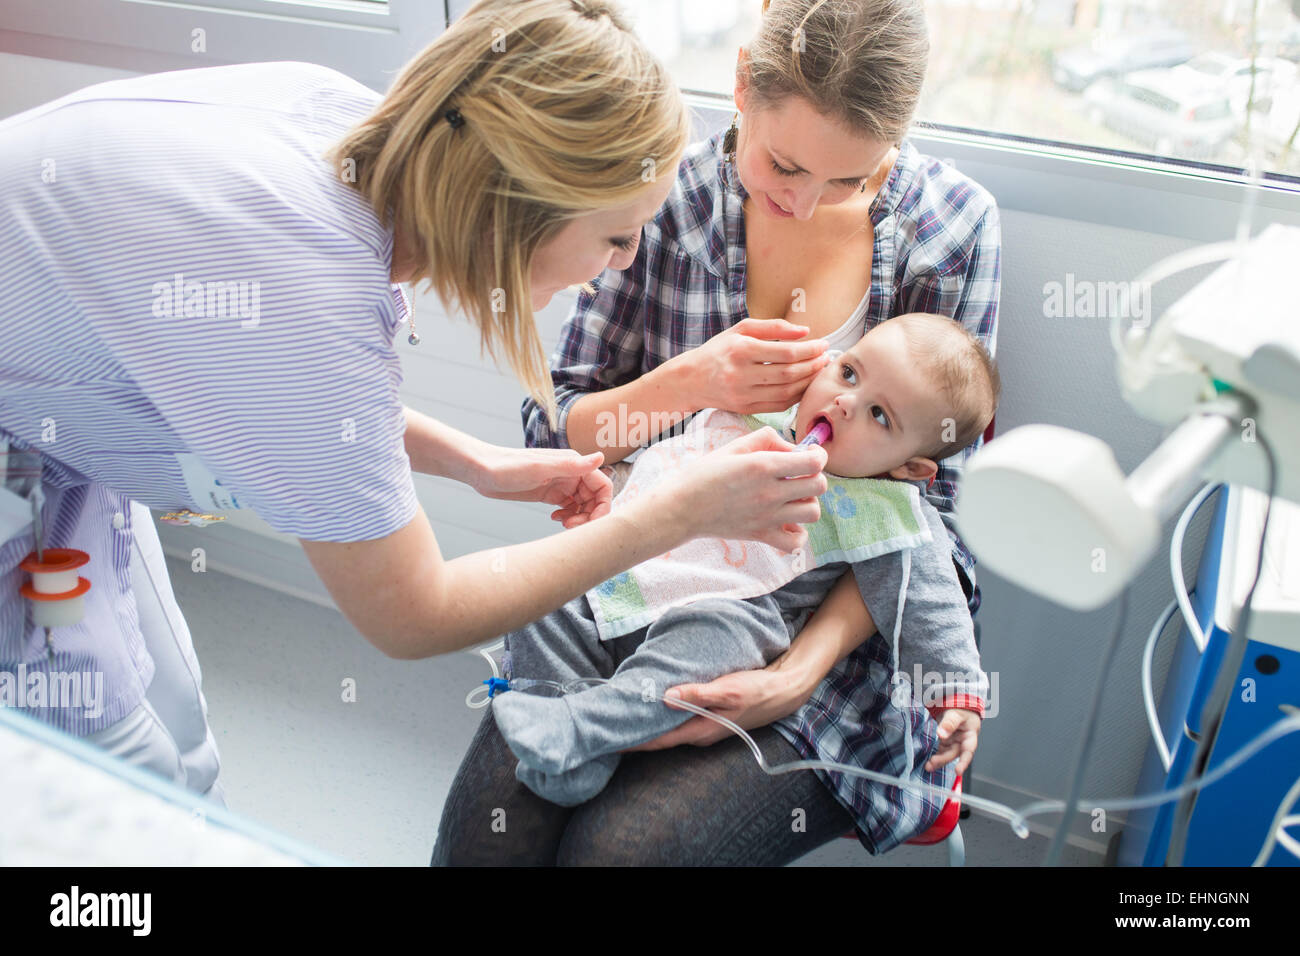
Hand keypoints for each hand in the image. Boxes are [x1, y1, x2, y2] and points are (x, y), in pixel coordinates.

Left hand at [470, 444, 611, 528]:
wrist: (482, 471)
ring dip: (579, 518)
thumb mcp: (540, 468)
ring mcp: (560, 484)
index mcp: (573, 464)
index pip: (603, 486)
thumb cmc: (507, 466)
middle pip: (595, 499)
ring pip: (583, 505)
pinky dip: (568, 516)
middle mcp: (570, 473)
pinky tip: (554, 519)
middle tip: (571, 526)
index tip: (590, 522)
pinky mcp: (550, 494)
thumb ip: (571, 465)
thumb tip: (601, 457)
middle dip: (589, 515)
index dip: (602, 506)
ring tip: (563, 524)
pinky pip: (569, 507)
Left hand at [624, 650, 808, 749]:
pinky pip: (677, 721)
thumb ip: (697, 694)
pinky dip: (661, 716)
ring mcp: (703, 727)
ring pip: (668, 730)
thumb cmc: (757, 690)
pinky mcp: (707, 718)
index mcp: (701, 730)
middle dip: (635, 735)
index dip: (633, 742)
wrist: (783, 691)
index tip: (609, 741)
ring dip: (647, 725)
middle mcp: (699, 734)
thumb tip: (666, 697)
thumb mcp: (728, 689)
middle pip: (660, 738)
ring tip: (621, 717)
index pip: (659, 740)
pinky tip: (651, 707)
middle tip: (606, 726)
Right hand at [647, 426, 827, 551]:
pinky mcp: (760, 535)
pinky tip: (787, 522)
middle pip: (819, 486)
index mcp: (763, 466)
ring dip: (808, 503)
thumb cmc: (704, 473)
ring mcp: (767, 517)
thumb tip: (792, 446)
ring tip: (793, 498)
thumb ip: (766, 439)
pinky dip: (797, 534)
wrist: (681, 507)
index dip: (818, 455)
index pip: (814, 462)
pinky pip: (795, 542)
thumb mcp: (734, 446)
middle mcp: (770, 492)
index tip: (809, 455)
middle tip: (799, 475)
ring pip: (813, 513)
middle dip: (815, 477)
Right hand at [670, 318, 830, 413]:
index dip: (810, 350)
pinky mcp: (746, 408)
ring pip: (787, 391)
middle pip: (789, 373)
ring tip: (819, 370)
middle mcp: (741, 374)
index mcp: (741, 350)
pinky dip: (796, 395)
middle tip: (826, 358)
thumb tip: (805, 331)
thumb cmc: (719, 350)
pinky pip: (779, 404)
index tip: (824, 345)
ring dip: (808, 381)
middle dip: (813, 365)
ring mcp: (743, 394)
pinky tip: (805, 385)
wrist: (691, 380)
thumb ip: (773, 327)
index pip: (786, 352)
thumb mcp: (740, 330)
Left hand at [925, 708, 980, 774]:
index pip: (968, 751)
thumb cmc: (962, 710)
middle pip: (954, 754)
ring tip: (928, 767)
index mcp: (970, 736)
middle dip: (943, 760)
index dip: (964, 762)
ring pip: (946, 754)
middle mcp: (962, 742)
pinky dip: (936, 757)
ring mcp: (954, 742)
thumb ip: (949, 723)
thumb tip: (941, 734)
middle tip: (932, 763)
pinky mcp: (946, 742)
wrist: (957, 705)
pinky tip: (929, 762)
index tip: (958, 771)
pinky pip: (941, 752)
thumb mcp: (956, 714)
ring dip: (938, 761)